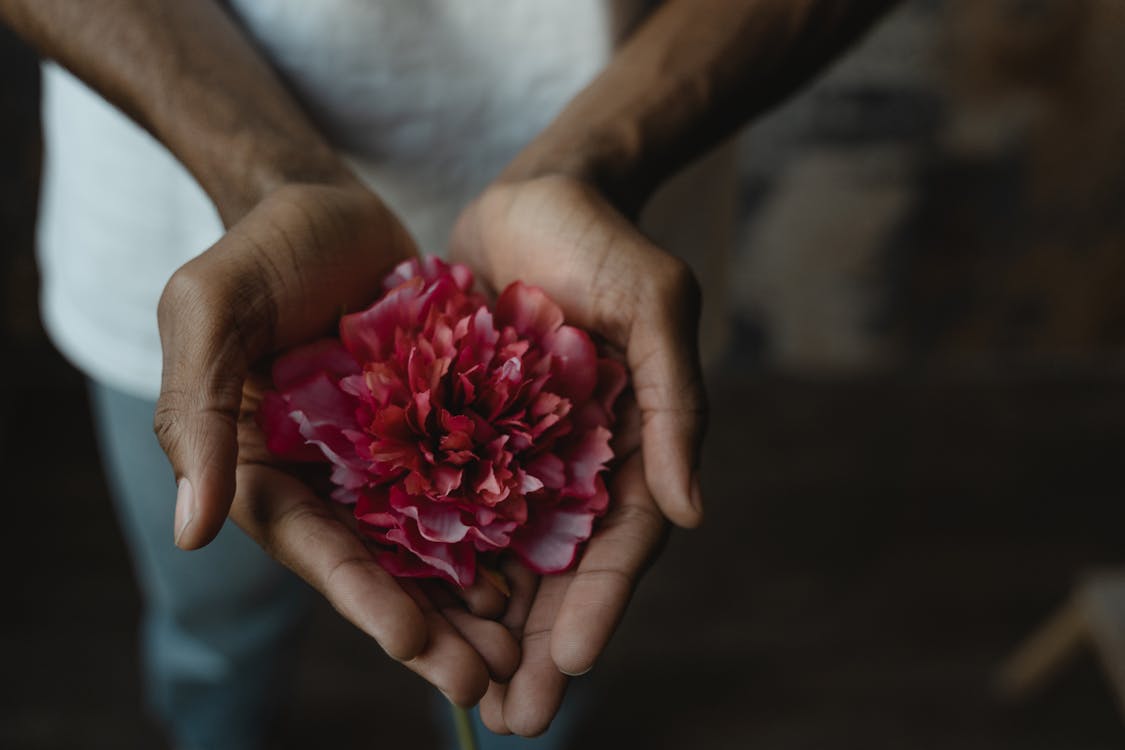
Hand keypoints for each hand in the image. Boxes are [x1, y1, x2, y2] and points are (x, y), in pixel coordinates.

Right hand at [154, 179, 517, 703]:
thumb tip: (195, 531)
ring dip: (473, 597)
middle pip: (383, 564)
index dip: (362, 596)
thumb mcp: (209, 310)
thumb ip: (198, 413)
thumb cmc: (258, 250)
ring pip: (435, 540)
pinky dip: (500, 528)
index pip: (315, 546)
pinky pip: (472, 483)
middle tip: (485, 680)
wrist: (326, 203)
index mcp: (265, 467)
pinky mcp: (436, 424)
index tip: (411, 643)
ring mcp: (386, 455)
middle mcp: (329, 476)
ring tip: (523, 646)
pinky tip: (539, 565)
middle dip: (430, 626)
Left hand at [449, 174, 705, 733]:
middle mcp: (573, 466)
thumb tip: (693, 513)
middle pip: (559, 572)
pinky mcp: (460, 433)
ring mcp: (516, 456)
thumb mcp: (658, 306)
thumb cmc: (607, 243)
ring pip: (499, 556)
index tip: (572, 664)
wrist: (538, 195)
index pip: (622, 543)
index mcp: (631, 449)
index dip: (602, 605)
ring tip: (459, 693)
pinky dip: (431, 560)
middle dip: (540, 647)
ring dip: (483, 627)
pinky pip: (443, 505)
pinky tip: (407, 608)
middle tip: (514, 718)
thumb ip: (676, 402)